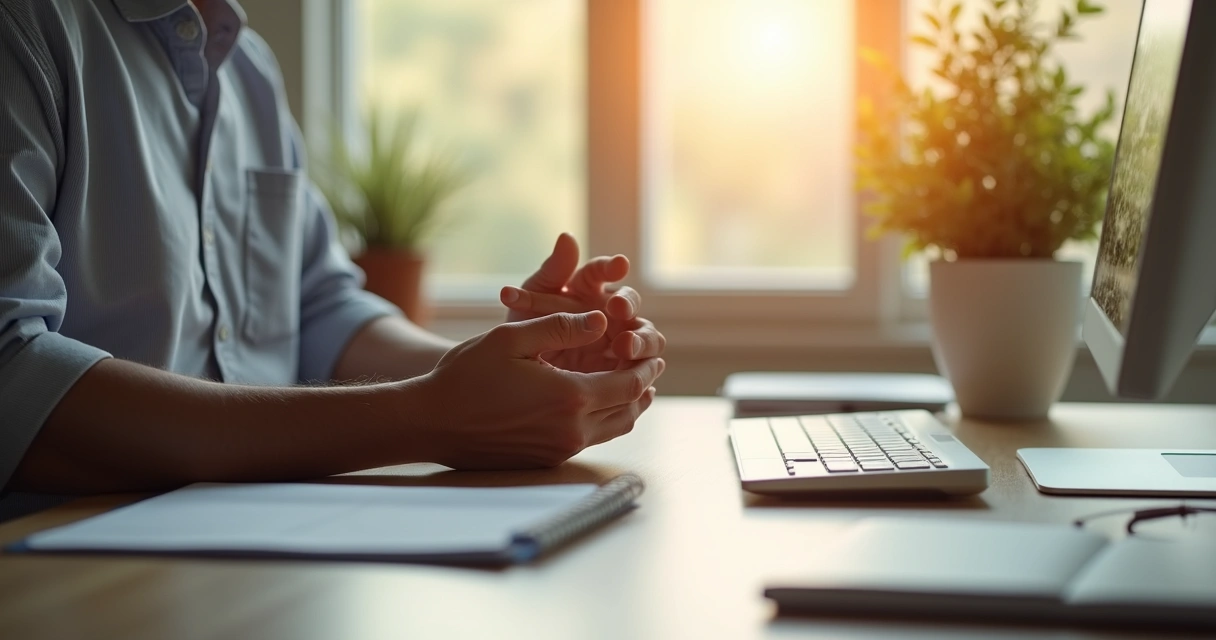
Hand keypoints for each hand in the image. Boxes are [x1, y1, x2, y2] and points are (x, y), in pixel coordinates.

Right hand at [414, 311, 663, 468]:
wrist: (431, 422)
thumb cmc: (466, 376)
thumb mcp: (512, 337)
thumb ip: (561, 327)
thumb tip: (601, 321)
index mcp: (570, 397)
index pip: (628, 384)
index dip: (644, 367)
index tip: (654, 353)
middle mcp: (571, 429)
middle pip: (627, 410)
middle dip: (643, 386)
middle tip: (652, 367)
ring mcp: (559, 449)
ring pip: (612, 429)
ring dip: (627, 407)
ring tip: (635, 387)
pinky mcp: (546, 459)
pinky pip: (589, 439)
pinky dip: (604, 420)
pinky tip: (598, 404)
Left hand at [500, 233, 665, 372]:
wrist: (518, 366)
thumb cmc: (526, 322)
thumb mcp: (534, 296)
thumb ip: (553, 270)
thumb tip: (567, 236)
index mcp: (589, 287)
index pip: (605, 271)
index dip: (612, 267)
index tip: (619, 264)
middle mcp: (610, 310)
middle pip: (631, 303)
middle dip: (628, 304)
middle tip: (617, 308)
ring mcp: (621, 339)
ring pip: (647, 336)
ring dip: (641, 340)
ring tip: (624, 347)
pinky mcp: (624, 368)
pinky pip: (643, 369)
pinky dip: (643, 370)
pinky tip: (638, 373)